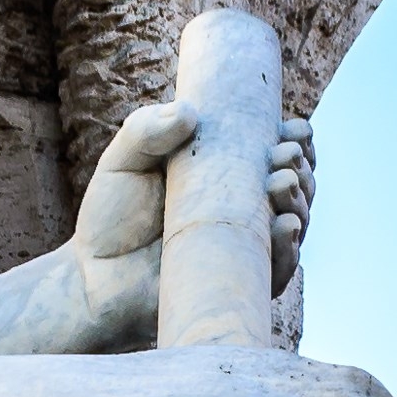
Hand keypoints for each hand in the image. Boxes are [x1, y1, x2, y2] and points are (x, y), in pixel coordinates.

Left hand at [74, 104, 315, 296]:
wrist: (94, 278)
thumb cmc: (111, 217)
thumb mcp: (123, 161)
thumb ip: (146, 129)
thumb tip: (189, 112)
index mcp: (227, 175)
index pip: (276, 153)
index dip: (295, 141)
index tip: (292, 130)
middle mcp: (244, 210)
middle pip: (296, 186)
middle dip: (302, 168)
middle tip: (287, 157)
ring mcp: (245, 248)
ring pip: (294, 223)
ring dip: (301, 201)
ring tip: (283, 184)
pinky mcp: (240, 284)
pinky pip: (277, 270)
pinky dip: (288, 248)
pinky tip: (285, 225)